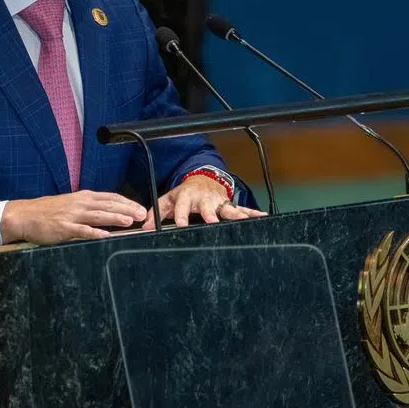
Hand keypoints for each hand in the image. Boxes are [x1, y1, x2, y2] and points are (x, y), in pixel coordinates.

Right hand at [0, 190, 147, 243]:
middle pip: (108, 205)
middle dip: (127, 209)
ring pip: (98, 215)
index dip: (127, 202)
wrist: (24, 215)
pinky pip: (81, 230)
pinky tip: (104, 235)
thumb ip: (88, 207)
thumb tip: (108, 212)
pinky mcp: (63, 228)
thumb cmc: (48, 211)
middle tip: (142, 214)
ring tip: (129, 221)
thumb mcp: (71, 203)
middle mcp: (80, 204)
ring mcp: (71, 215)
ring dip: (114, 218)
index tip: (140, 208)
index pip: (110, 197)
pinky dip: (93, 232)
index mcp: (83, 197)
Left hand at [141, 175, 266, 228]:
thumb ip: (156, 213)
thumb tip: (144, 227)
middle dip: (210, 215)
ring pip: (228, 209)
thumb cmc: (184, 193)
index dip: (181, 215)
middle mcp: (205, 199)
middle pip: (208, 208)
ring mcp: (219, 202)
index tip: (181, 225)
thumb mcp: (168, 200)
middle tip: (212, 223)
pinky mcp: (230, 204)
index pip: (182, 206)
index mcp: (187, 196)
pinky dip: (253, 214)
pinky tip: (264, 217)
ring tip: (246, 220)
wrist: (202, 180)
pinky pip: (243, 210)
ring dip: (237, 215)